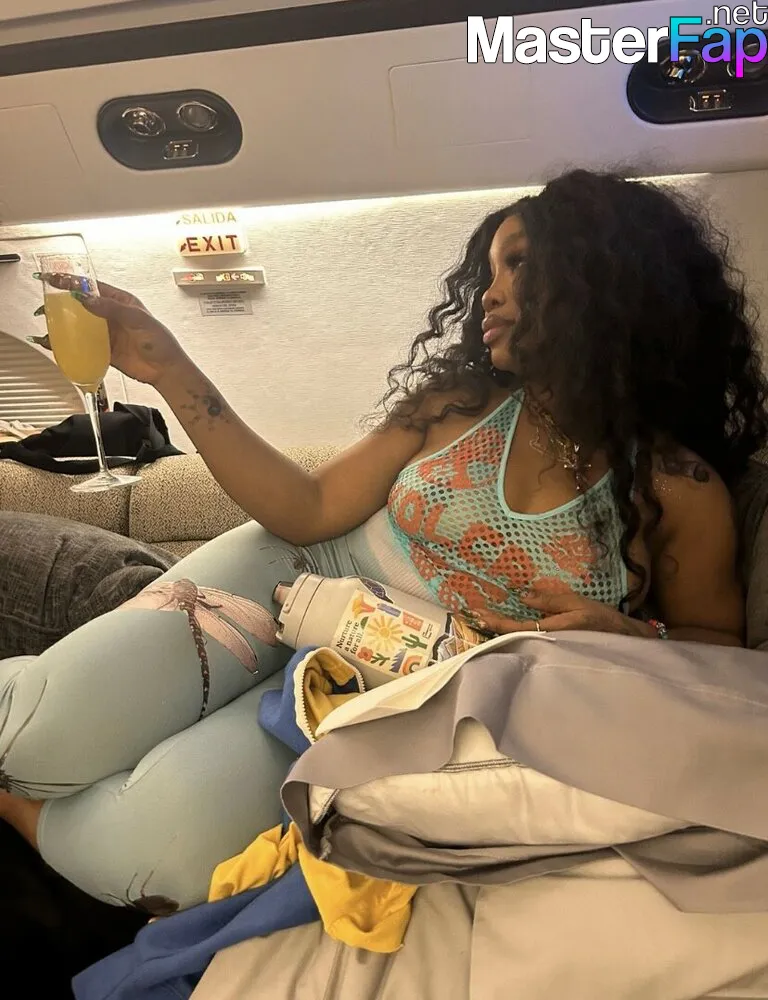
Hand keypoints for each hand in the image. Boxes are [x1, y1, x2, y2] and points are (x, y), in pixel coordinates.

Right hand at [33, 275, 185, 386]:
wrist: (166, 370)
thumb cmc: (160, 342)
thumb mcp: (138, 319)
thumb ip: (112, 309)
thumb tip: (86, 299)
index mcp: (120, 302)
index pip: (92, 287)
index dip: (72, 281)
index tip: (54, 278)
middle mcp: (111, 316)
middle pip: (81, 305)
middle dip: (61, 302)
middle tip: (44, 303)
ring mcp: (107, 333)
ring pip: (79, 325)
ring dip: (62, 323)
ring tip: (45, 321)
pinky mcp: (104, 350)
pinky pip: (82, 345)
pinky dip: (68, 345)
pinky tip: (55, 343)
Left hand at [477, 589, 654, 637]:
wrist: (624, 641)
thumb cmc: (603, 621)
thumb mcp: (578, 604)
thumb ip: (550, 601)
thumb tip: (523, 595)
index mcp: (551, 631)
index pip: (515, 627)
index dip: (494, 621)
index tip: (476, 613)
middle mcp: (546, 642)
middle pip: (511, 637)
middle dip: (489, 627)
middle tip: (468, 615)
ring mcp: (548, 648)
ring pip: (518, 639)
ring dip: (498, 630)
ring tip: (478, 618)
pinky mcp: (553, 648)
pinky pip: (528, 640)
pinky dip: (513, 632)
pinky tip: (504, 625)